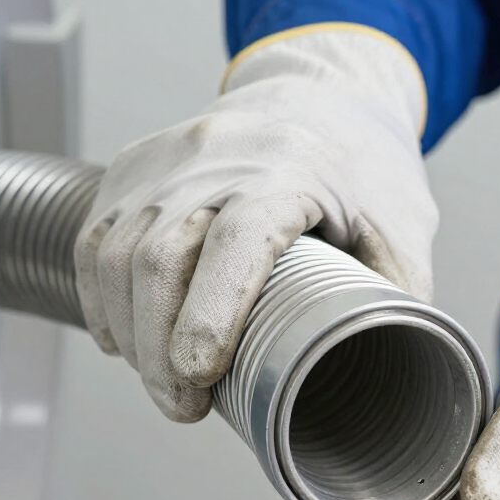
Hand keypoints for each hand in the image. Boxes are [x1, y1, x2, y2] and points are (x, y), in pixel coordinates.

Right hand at [75, 27, 434, 420]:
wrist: (319, 92)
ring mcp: (165, 161)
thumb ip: (394, 304)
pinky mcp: (134, 169)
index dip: (211, 310)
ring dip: (131, 334)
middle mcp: (216, 157)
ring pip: (116, 254)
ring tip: (163, 382)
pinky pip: (95, 241)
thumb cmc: (364, 166)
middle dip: (160, 350)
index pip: (236, 240)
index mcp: (290, 169)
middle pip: (161, 257)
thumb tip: (387, 379)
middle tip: (184, 407)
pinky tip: (125, 339)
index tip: (200, 373)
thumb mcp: (404, 230)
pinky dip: (102, 300)